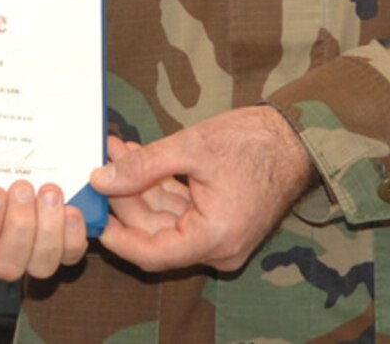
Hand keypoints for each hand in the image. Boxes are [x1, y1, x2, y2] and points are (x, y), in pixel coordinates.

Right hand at [0, 180, 86, 280]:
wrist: (27, 163)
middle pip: (6, 264)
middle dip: (19, 226)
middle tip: (22, 188)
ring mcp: (31, 256)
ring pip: (40, 265)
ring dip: (48, 228)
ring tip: (49, 193)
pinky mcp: (61, 249)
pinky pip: (69, 255)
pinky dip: (72, 233)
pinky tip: (71, 209)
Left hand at [89, 106, 314, 273]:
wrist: (296, 137)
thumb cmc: (253, 142)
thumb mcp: (191, 148)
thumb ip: (143, 167)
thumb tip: (101, 180)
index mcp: (215, 236)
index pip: (152, 252)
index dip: (117, 235)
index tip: (93, 213)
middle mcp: (220, 247)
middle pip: (157, 234)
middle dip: (127, 197)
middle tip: (104, 162)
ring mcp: (223, 238)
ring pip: (168, 220)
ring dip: (142, 187)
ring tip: (119, 151)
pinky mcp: (223, 224)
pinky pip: (184, 213)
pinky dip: (162, 188)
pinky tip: (140, 159)